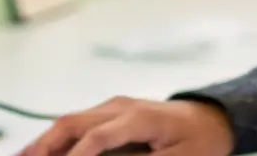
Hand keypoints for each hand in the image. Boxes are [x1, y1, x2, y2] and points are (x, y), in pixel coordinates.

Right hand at [19, 97, 233, 155]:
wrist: (213, 118)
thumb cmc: (200, 142)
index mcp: (139, 117)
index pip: (98, 135)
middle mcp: (121, 106)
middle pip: (74, 122)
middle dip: (46, 144)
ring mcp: (115, 106)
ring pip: (71, 121)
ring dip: (46, 140)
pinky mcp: (112, 112)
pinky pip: (79, 123)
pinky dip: (59, 138)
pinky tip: (44, 151)